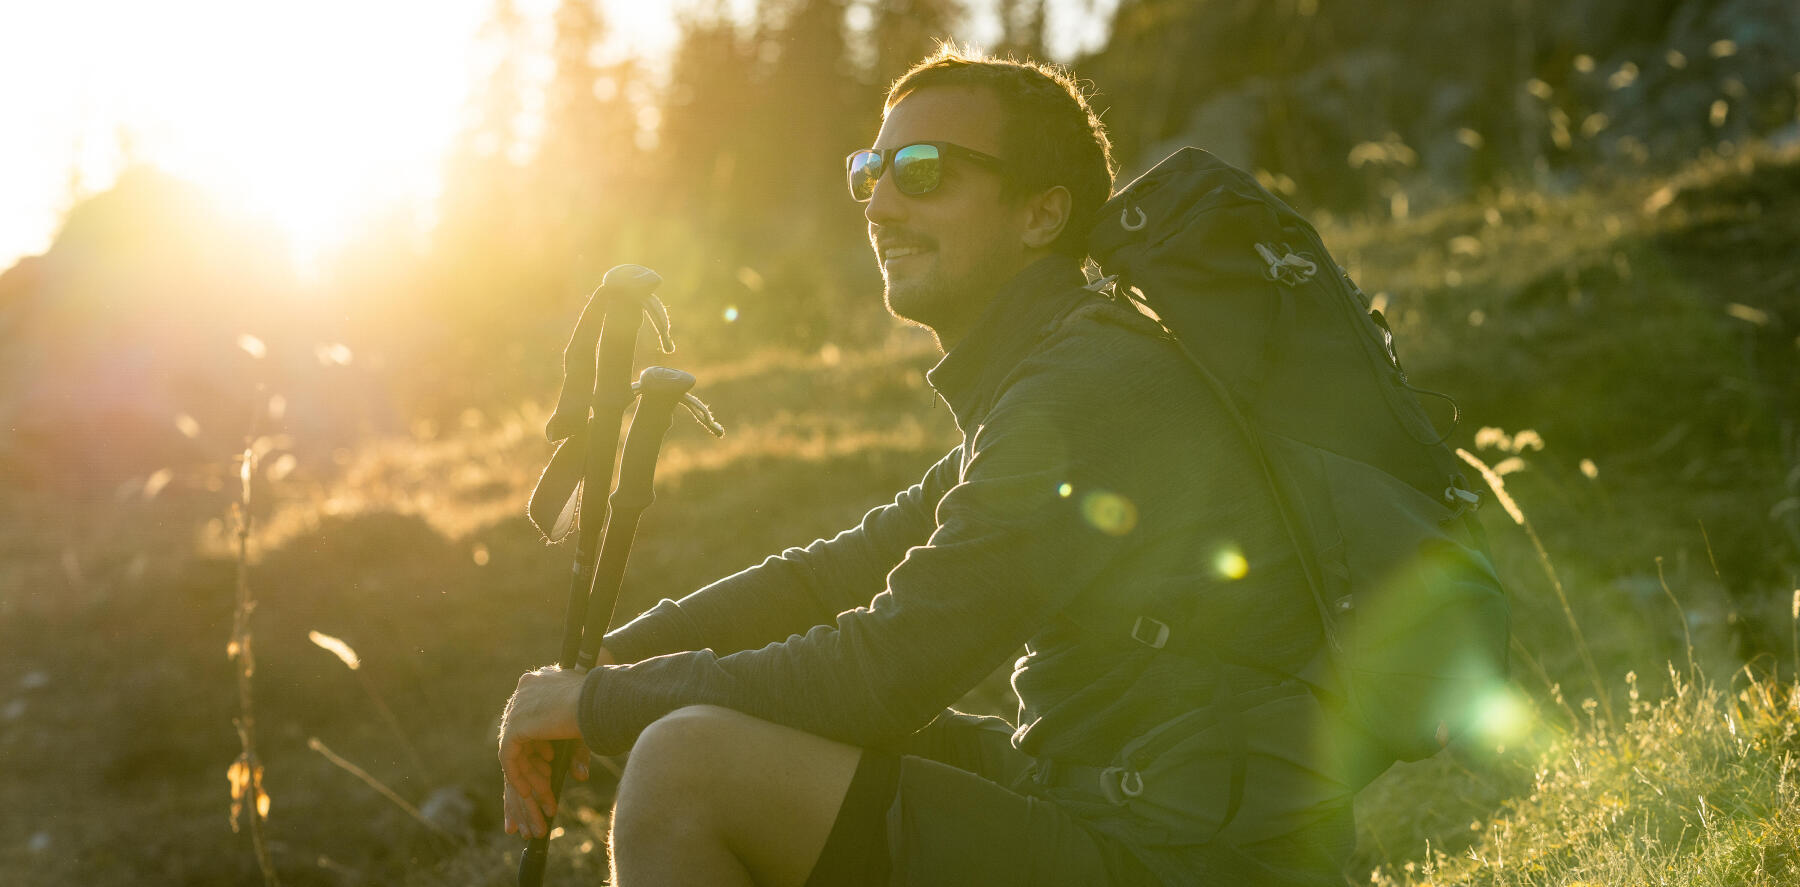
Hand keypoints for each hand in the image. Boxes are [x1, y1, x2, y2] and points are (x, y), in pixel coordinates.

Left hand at [499, 665, 589, 838]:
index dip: (539, 741)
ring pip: (515, 747)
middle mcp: (525, 689)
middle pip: (520, 732)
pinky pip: (508, 756)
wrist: (604, 700)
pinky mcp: (514, 725)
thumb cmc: (604, 708)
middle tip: (542, 782)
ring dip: (528, 773)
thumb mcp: (585, 729)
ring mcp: (517, 706)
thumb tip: (579, 775)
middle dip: (531, 761)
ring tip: (540, 793)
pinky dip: (517, 775)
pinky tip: (528, 793)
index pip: (531, 714)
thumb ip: (575, 751)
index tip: (550, 760)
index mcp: (542, 680)